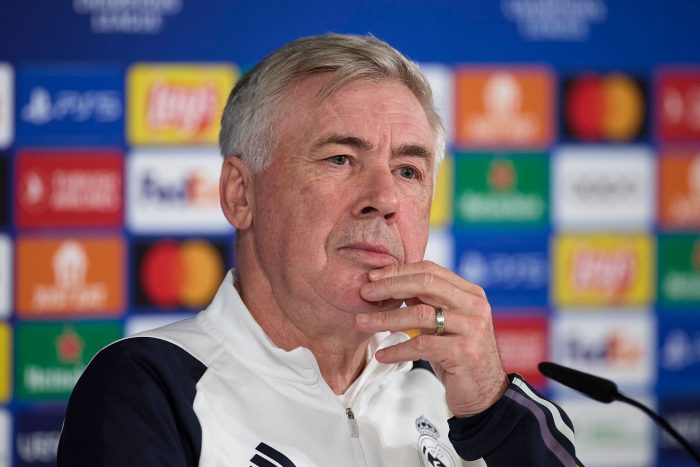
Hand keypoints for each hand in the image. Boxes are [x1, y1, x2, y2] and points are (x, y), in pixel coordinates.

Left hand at [355, 261, 508, 417]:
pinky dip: (397, 349)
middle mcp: (474, 306)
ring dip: (385, 318)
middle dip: (390, 286)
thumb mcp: (444, 323)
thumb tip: (391, 284)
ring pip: (420, 315)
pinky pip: (421, 346)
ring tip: (362, 322)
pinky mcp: (464, 353)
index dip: (399, 271)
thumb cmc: (459, 356)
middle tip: (364, 293)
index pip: (430, 270)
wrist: (484, 394)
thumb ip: (426, 303)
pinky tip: (382, 354)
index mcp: (469, 293)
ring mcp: (471, 328)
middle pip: (425, 284)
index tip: (373, 277)